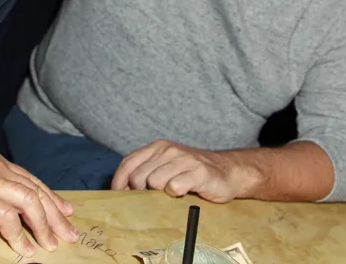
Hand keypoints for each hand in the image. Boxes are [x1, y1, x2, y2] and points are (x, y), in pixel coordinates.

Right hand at [0, 136, 77, 256]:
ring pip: (30, 202)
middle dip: (56, 215)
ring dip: (43, 226)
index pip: (31, 180)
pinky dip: (19, 235)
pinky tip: (25, 248)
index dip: (50, 197)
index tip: (65, 210)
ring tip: (52, 245)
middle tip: (70, 234)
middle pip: (37, 192)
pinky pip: (7, 218)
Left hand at [111, 139, 247, 202]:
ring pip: (154, 183)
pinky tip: (184, 193)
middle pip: (138, 177)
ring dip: (161, 194)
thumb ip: (145, 172)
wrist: (227, 171)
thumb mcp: (166, 166)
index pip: (128, 163)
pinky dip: (176, 194)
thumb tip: (121, 190)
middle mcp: (169, 150)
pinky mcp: (198, 172)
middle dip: (141, 192)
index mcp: (158, 147)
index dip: (119, 182)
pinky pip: (174, 188)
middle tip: (153, 199)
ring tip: (173, 193)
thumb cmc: (191, 172)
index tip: (118, 196)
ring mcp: (184, 159)